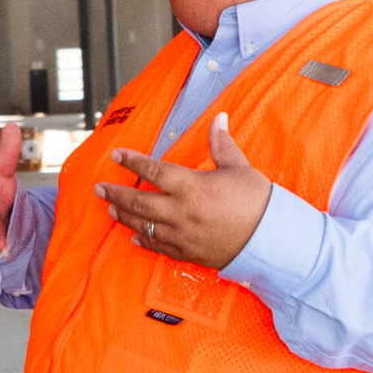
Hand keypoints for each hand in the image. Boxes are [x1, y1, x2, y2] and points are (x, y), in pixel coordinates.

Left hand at [92, 114, 272, 269]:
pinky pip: (159, 247)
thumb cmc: (259, 203)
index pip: (153, 171)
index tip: (116, 155)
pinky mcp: (188, 253)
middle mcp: (181, 212)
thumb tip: (219, 118)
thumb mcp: (240, 168)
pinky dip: (144, 241)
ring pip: (144, 226)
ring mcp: (182, 235)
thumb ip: (222, 144)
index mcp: (192, 187)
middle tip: (99, 188)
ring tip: (110, 208)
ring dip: (124, 216)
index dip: (132, 162)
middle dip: (116, 193)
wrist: (273, 242)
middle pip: (139, 202)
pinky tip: (134, 238)